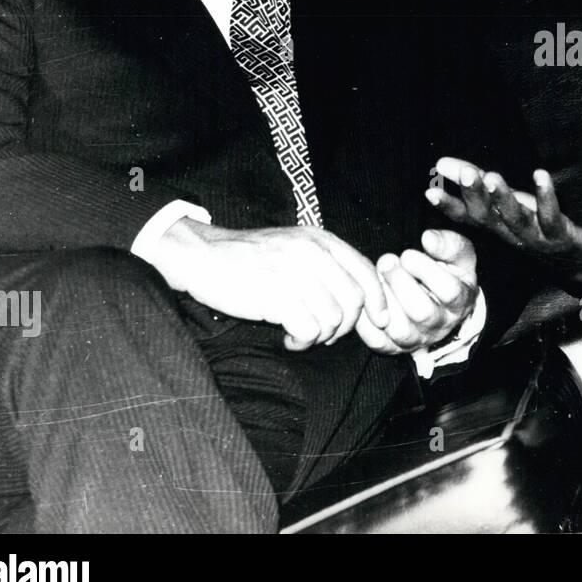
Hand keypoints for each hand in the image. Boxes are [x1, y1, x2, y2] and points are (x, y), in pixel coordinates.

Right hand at [146, 219, 389, 350]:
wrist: (203, 257)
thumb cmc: (251, 259)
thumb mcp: (295, 248)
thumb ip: (328, 265)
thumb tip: (363, 299)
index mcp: (321, 240)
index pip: (366, 272)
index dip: (378, 300)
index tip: (378, 321)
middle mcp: (312, 253)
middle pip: (354, 301)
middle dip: (344, 326)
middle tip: (322, 332)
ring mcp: (294, 273)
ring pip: (333, 319)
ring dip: (319, 336)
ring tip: (299, 333)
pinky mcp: (276, 296)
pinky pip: (309, 330)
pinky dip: (301, 341)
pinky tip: (287, 337)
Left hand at [359, 229, 479, 353]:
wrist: (438, 306)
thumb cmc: (448, 274)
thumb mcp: (458, 257)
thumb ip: (450, 244)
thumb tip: (428, 238)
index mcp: (460, 302)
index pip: (450, 291)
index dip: (427, 271)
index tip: (407, 254)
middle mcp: (441, 325)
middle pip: (422, 312)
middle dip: (400, 283)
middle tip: (386, 261)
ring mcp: (417, 339)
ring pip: (400, 330)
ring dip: (383, 301)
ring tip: (375, 278)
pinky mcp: (395, 348)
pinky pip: (377, 341)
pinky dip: (366, 321)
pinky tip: (363, 298)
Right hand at [427, 157, 581, 270]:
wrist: (575, 262)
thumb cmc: (535, 226)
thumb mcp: (504, 203)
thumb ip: (475, 182)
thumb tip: (441, 163)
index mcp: (494, 226)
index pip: (466, 216)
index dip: (448, 205)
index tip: (429, 192)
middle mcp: (509, 233)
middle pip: (487, 217)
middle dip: (475, 195)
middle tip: (465, 173)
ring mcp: (534, 236)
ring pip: (514, 219)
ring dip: (503, 198)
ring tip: (493, 177)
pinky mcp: (559, 235)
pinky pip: (551, 216)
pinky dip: (546, 196)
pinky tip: (540, 175)